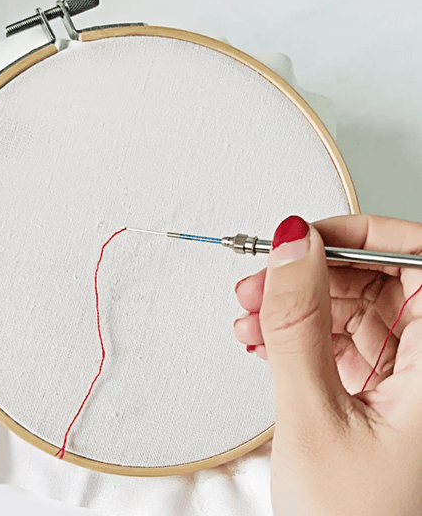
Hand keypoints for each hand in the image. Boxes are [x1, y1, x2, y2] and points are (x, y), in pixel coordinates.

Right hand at [234, 214, 421, 515]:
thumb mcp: (314, 419)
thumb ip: (297, 325)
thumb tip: (290, 248)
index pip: (418, 258)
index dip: (357, 236)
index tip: (301, 237)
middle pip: (376, 280)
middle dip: (308, 275)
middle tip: (258, 283)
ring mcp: (405, 380)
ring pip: (350, 310)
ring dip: (294, 308)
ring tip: (250, 319)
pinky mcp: (375, 393)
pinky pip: (336, 341)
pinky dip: (296, 336)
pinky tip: (263, 341)